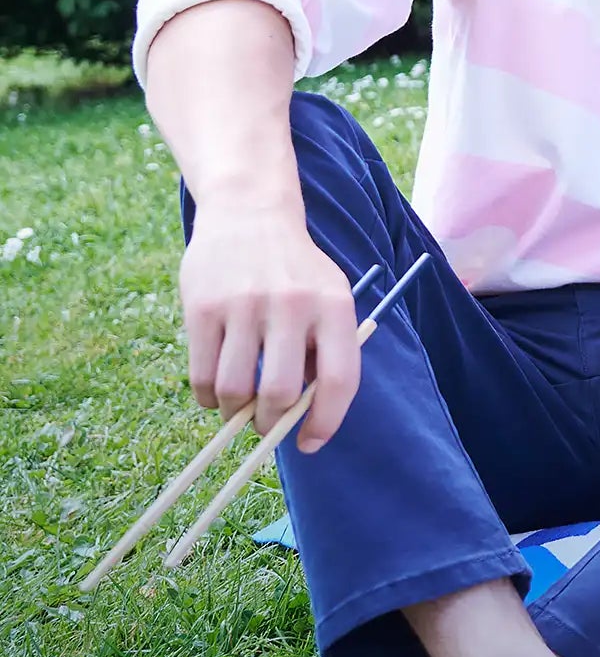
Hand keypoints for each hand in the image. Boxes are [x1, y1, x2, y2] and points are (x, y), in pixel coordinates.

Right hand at [179, 204, 362, 452]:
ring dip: (236, 413)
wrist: (250, 214)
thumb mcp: (329, 297)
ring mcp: (244, 305)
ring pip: (236, 390)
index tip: (309, 443)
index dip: (326, 422)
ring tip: (240, 407)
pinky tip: (216, 392)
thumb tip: (306, 417)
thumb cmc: (296, 271)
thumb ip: (326, 349)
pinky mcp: (202, 307)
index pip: (339, 380)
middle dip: (272, 423)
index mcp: (334, 306)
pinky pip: (202, 375)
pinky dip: (209, 398)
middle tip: (266, 425)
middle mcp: (292, 305)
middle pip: (281, 393)